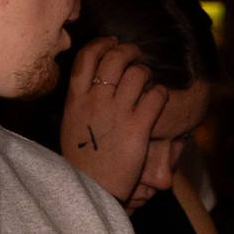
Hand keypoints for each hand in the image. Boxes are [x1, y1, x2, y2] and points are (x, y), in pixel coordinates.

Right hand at [61, 39, 168, 204]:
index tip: (113, 42)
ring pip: (137, 73)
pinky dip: (161, 93)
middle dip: (130, 51)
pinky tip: (160, 99)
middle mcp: (95, 100)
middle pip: (114, 58)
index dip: (102, 44)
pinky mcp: (138, 127)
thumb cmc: (83, 161)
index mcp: (76, 99)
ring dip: (147, 72)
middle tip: (138, 56)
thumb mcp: (72, 125)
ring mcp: (117, 112)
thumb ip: (80, 101)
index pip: (86, 57)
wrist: (92, 190)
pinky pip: (156, 96)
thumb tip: (92, 83)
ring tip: (149, 80)